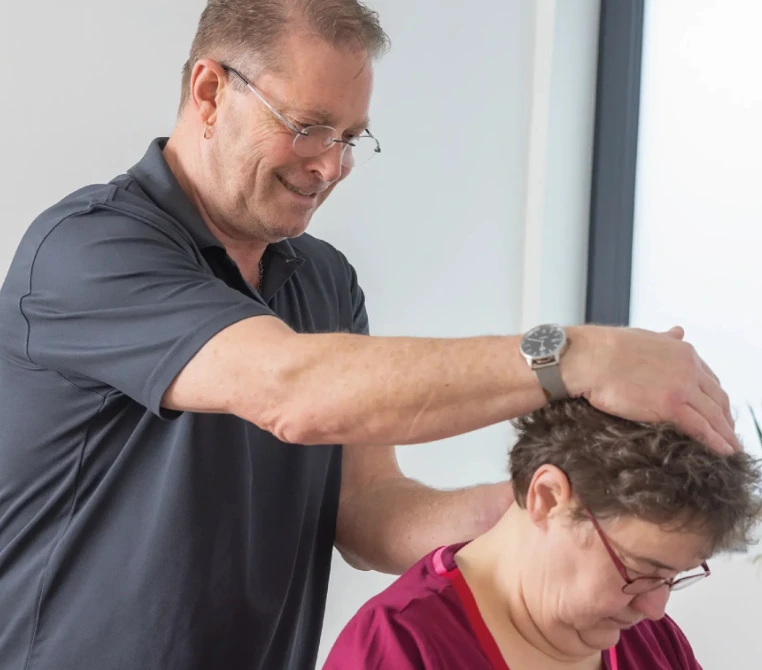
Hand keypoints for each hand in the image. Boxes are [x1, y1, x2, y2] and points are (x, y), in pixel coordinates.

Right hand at [562, 325, 739, 455]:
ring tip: (731, 448)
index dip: (715, 397)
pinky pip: (701, 427)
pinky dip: (716, 441)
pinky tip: (723, 451)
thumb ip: (665, 339)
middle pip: (718, 398)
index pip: (710, 379)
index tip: (717, 409)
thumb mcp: (645, 337)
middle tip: (727, 432)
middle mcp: (689, 368)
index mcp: (683, 352)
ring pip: (714, 415)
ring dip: (725, 433)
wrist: (589, 358)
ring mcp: (682, 387)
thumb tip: (678, 332)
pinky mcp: (670, 405)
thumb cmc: (607, 348)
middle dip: (725, 417)